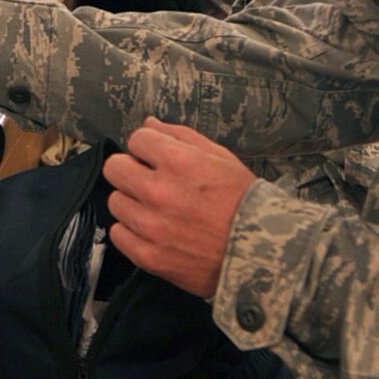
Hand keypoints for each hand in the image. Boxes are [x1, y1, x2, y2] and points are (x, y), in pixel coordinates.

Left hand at [102, 120, 255, 299]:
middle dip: (131, 170)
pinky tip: (154, 230)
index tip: (155, 158)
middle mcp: (159, 192)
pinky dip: (132, 231)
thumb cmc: (244, 203)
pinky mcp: (148, 255)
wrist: (263, 252)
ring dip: (132, 202)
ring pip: (115, 201)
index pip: (137, 139)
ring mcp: (151, 226)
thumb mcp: (221, 158)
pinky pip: (118, 234)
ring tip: (157, 209)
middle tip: (149, 181)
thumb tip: (150, 124)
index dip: (148, 147)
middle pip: (114, 168)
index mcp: (178, 161)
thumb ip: (181, 137)